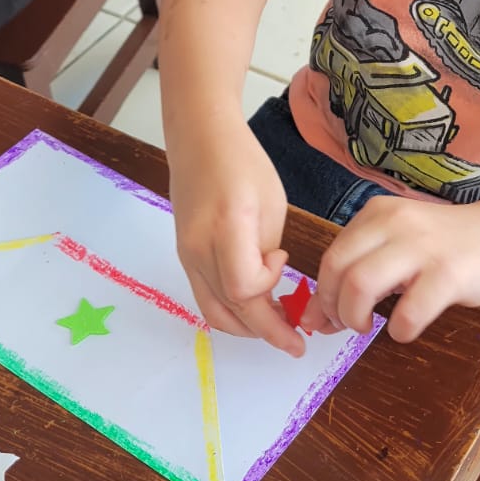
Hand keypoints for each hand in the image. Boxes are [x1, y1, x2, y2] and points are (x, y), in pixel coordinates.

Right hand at [170, 123, 303, 355]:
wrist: (199, 139)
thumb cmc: (244, 163)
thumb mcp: (271, 203)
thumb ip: (267, 250)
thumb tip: (268, 287)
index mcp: (227, 226)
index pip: (243, 287)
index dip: (269, 287)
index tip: (285, 261)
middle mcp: (199, 247)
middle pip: (229, 309)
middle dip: (266, 331)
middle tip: (296, 341)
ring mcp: (186, 255)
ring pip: (213, 313)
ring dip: (246, 327)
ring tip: (276, 327)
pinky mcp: (184, 257)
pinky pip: (205, 298)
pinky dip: (230, 311)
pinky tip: (254, 307)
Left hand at [301, 198, 479, 343]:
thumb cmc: (445, 247)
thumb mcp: (396, 248)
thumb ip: (358, 272)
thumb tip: (312, 318)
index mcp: (377, 215)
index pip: (331, 255)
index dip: (323, 293)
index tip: (329, 316)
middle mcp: (395, 222)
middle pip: (337, 267)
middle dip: (333, 306)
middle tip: (349, 324)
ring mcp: (422, 246)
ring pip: (361, 283)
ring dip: (356, 316)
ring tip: (369, 328)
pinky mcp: (449, 273)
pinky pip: (409, 310)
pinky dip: (399, 329)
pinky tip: (405, 329)